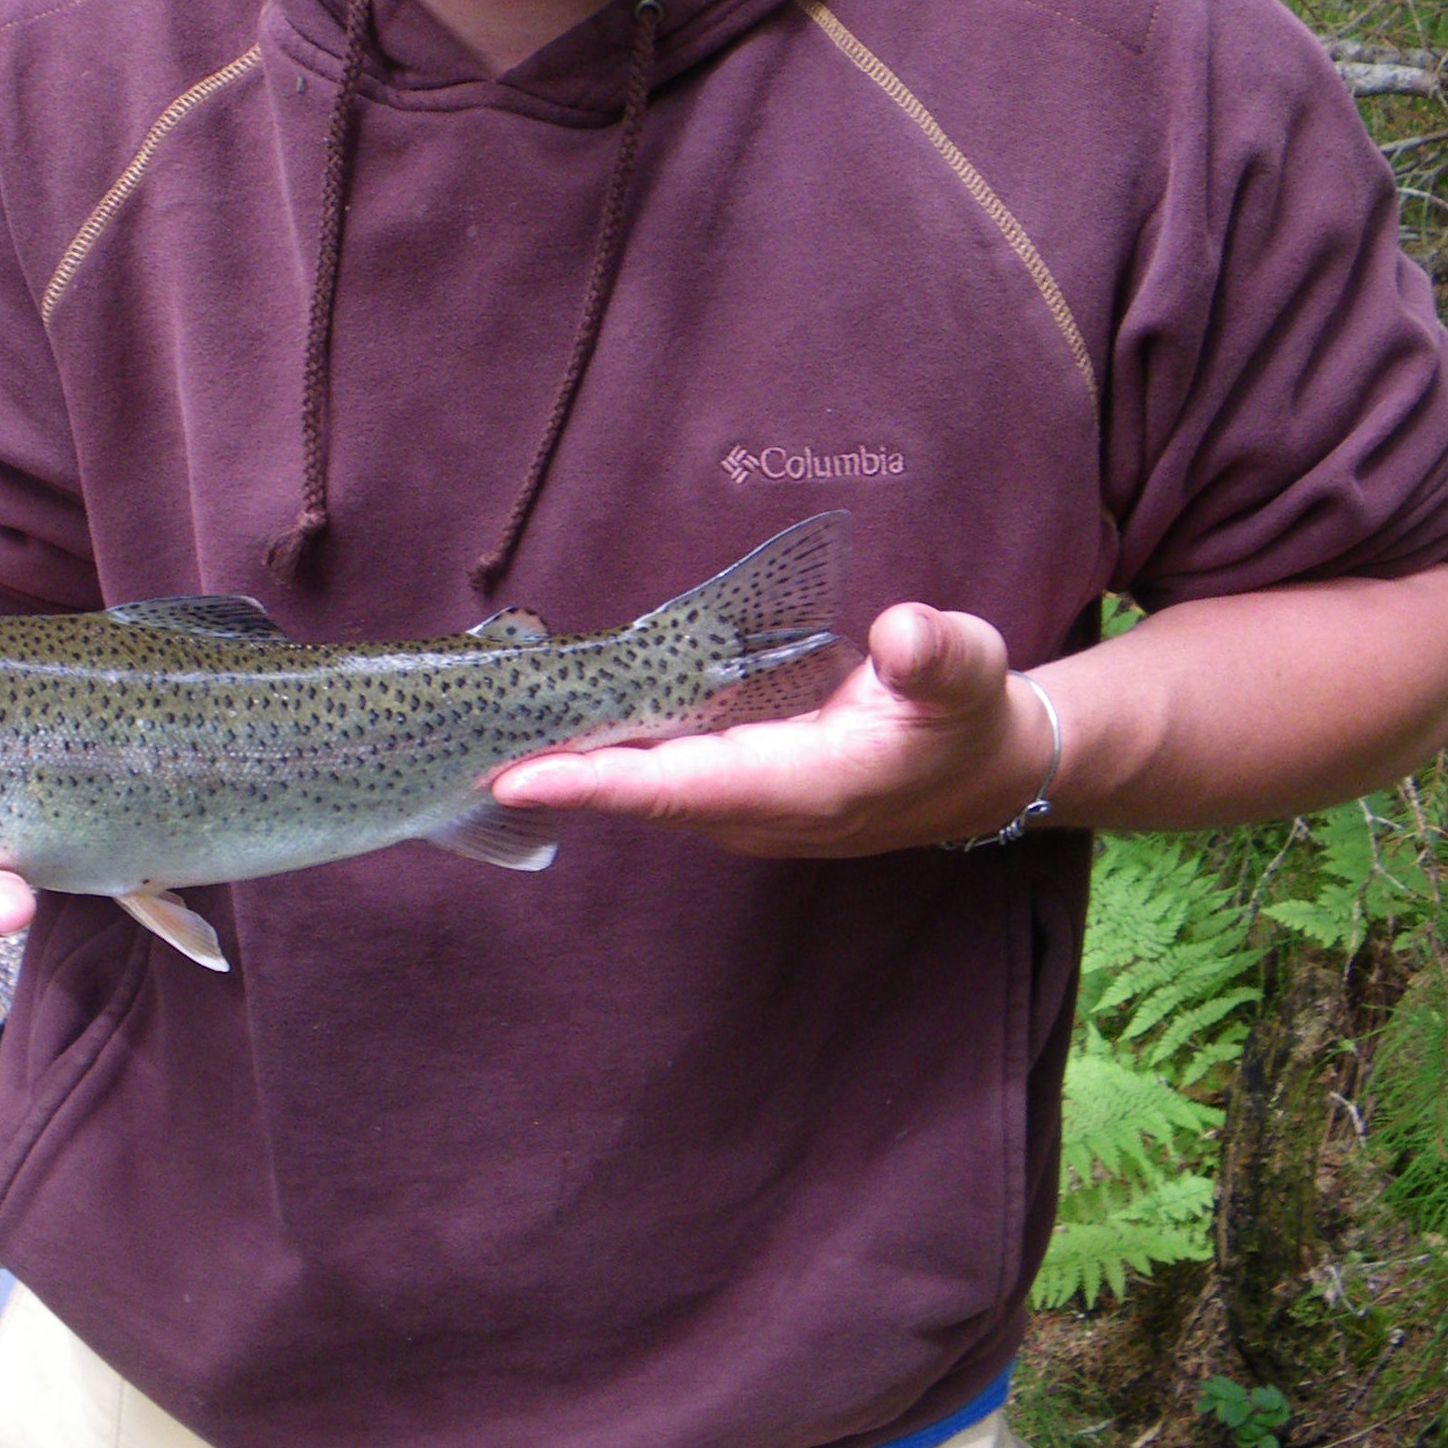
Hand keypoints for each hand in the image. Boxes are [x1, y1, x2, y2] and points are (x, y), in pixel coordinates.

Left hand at [490, 603, 1055, 859]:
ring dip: (566, 759)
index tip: (516, 776)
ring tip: (480, 721)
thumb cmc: (968, 719)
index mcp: (804, 789)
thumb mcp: (969, 676)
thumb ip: (938, 656)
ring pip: (638, 786)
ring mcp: (740, 807)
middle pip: (637, 791)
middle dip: (552, 768)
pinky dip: (599, 748)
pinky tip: (546, 715)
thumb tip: (901, 634)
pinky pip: (652, 772)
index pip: (681, 789)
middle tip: (463, 734)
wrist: (984, 771)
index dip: (596, 783)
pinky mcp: (733, 789)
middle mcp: (757, 812)